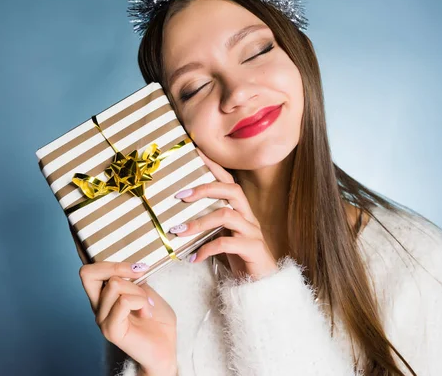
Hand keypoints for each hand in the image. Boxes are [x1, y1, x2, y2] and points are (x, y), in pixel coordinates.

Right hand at [71, 224, 177, 374]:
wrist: (166, 348)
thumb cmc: (157, 320)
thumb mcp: (147, 290)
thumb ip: (134, 277)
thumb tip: (131, 261)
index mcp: (104, 294)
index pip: (87, 269)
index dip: (79, 248)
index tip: (76, 227)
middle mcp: (97, 305)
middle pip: (87, 272)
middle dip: (115, 266)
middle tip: (139, 272)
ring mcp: (101, 318)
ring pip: (115, 285)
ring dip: (139, 291)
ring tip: (148, 305)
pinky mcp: (110, 329)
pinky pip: (122, 301)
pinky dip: (140, 302)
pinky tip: (146, 313)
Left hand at [170, 149, 278, 280]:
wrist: (263, 287)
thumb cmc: (240, 260)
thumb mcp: (222, 238)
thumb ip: (208, 227)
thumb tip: (178, 220)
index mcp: (242, 211)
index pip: (229, 182)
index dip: (214, 167)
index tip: (195, 154)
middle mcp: (249, 217)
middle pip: (232, 191)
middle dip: (205, 189)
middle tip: (181, 196)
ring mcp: (253, 233)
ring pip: (227, 216)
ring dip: (199, 222)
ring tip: (179, 231)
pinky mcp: (253, 250)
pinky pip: (227, 244)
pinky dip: (207, 249)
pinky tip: (193, 257)